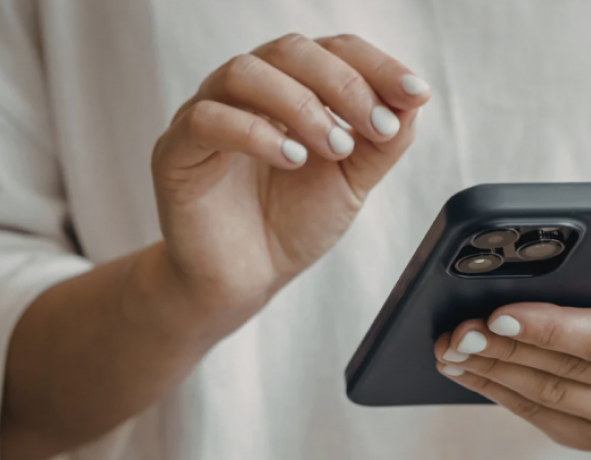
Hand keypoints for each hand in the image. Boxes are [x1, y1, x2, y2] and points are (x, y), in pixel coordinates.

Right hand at [150, 33, 430, 311]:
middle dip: (343, 83)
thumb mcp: (352, 181)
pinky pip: (208, 118)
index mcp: (293, 87)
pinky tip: (292, 159)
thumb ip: (383, 141)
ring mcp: (208, 114)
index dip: (376, 65)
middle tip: (374, 125)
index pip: (334, 50)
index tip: (414, 93)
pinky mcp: (176, 150)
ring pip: (245, 72)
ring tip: (334, 147)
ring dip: (301, 104)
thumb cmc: (293, 222)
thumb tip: (413, 98)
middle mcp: (249, 91)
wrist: (245, 278)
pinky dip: (255, 133)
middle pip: (290, 50)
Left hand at [434, 245, 590, 450]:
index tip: (498, 316)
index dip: (550, 329)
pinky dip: (500, 393)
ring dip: (493, 373)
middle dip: (505, 349)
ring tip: (451, 350)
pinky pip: (542, 417)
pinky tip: (471, 372)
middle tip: (458, 332)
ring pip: (549, 397)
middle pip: (569, 371)